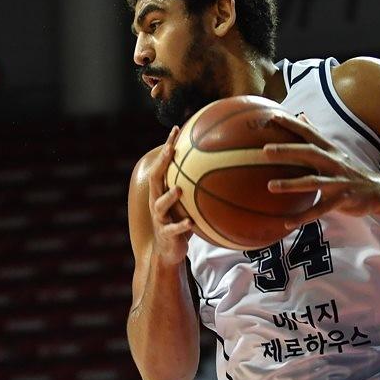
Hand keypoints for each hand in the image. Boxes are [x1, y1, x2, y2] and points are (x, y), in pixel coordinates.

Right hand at [149, 126, 193, 265]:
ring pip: (160, 205)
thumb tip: (224, 168)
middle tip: (170, 149)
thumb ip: (198, 187)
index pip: (162, 164)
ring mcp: (160, 219)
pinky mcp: (166, 235)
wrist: (169, 251)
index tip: (177, 128)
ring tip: (179, 189)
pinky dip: (182, 226)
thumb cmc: (181, 222)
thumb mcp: (189, 204)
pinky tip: (191, 223)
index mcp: (162, 191)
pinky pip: (173, 230)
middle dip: (162, 162)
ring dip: (169, 197)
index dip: (167, 146)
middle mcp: (157, 201)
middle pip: (155, 178)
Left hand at [262, 112, 379, 224]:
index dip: (291, 124)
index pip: (309, 133)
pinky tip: (287, 223)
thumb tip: (301, 116)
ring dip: (291, 184)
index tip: (271, 116)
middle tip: (265, 150)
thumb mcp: (334, 152)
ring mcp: (338, 181)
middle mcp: (334, 162)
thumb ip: (316, 136)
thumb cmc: (348, 171)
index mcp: (329, 150)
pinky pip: (320, 210)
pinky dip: (304, 217)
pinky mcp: (342, 200)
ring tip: (270, 186)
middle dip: (288, 150)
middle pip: (309, 153)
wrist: (377, 191)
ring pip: (313, 182)